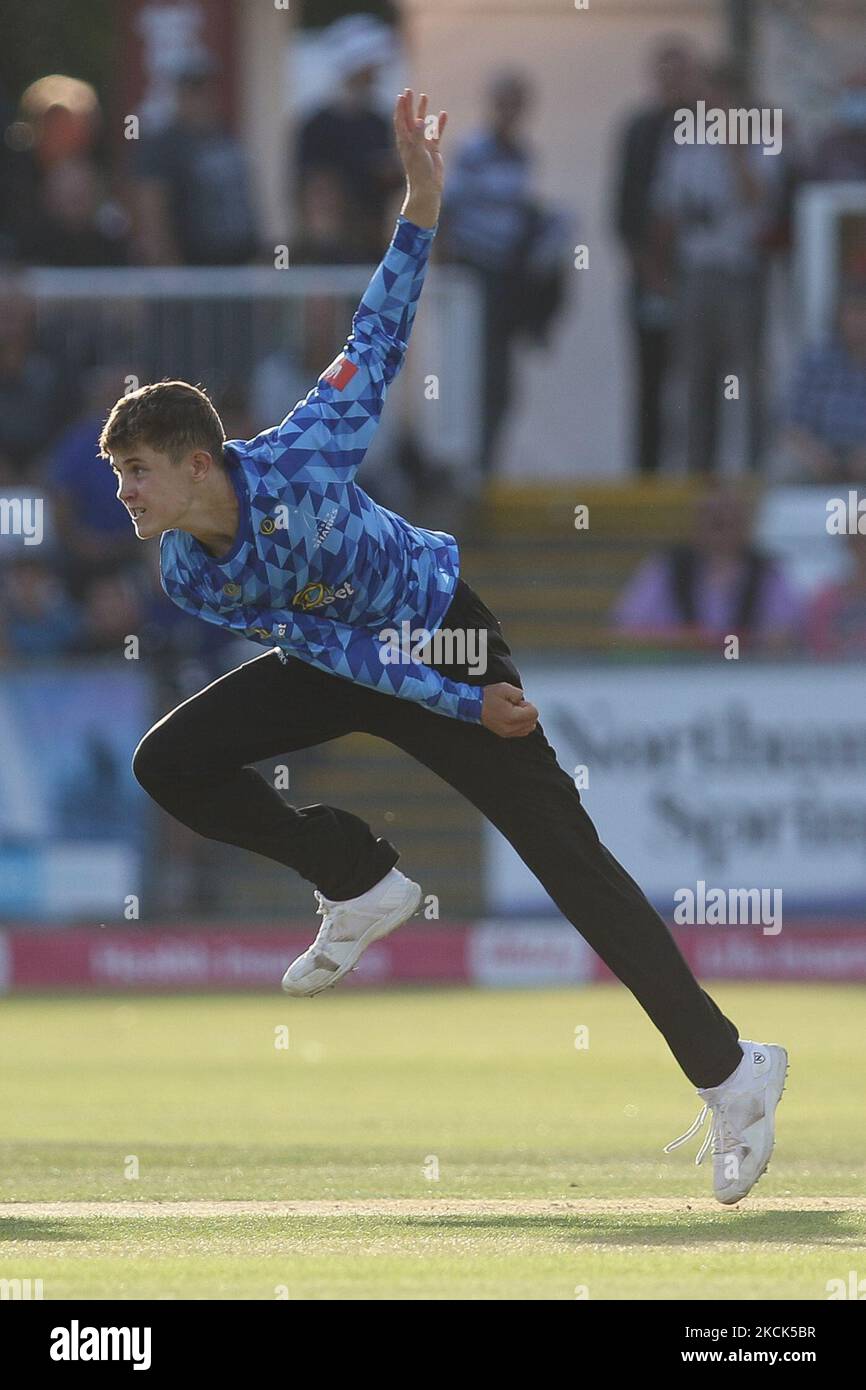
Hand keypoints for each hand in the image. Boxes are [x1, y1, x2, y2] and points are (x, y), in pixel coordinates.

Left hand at [394, 89, 447, 206]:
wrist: (428, 188)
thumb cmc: (419, 171)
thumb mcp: (418, 151)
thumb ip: (418, 135)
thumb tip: (418, 119)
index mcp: (404, 141)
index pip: (400, 120)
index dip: (400, 108)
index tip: (402, 95)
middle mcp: (412, 140)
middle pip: (409, 118)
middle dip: (409, 105)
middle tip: (410, 91)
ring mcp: (422, 144)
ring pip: (422, 123)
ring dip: (423, 110)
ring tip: (425, 96)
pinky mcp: (433, 149)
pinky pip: (436, 133)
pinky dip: (439, 124)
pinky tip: (444, 114)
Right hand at [481, 683, 538, 737]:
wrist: (473, 706)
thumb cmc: (487, 697)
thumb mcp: (504, 688)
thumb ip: (518, 693)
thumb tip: (523, 700)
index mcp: (512, 717)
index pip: (534, 713)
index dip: (528, 705)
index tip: (518, 702)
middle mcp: (510, 728)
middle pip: (532, 722)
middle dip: (527, 712)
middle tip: (516, 706)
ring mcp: (507, 733)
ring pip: (528, 728)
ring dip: (525, 719)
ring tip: (513, 712)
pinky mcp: (505, 735)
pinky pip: (521, 732)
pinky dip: (521, 724)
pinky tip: (512, 717)